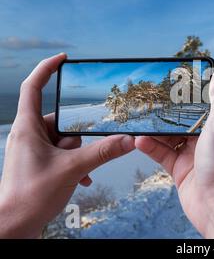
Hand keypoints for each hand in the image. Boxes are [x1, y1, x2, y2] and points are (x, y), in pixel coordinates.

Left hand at [0, 53, 134, 237]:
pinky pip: (62, 154)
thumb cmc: (29, 197)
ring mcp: (33, 149)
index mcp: (27, 128)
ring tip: (78, 172)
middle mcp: (28, 135)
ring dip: (77, 154)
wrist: (13, 226)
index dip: (47, 69)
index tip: (64, 59)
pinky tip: (81, 178)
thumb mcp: (72, 169)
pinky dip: (74, 163)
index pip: (34, 88)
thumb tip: (127, 140)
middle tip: (79, 155)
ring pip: (64, 140)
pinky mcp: (39, 162)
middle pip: (61, 120)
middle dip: (77, 137)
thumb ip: (102, 152)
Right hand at [135, 64, 213, 237]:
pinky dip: (150, 146)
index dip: (190, 93)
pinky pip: (162, 153)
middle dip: (167, 111)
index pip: (204, 103)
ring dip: (155, 129)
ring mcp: (192, 154)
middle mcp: (207, 139)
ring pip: (169, 136)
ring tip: (140, 119)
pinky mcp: (180, 169)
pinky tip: (139, 140)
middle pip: (183, 119)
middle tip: (149, 99)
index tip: (174, 81)